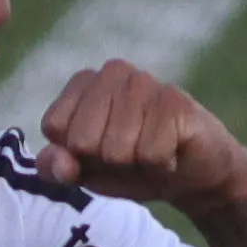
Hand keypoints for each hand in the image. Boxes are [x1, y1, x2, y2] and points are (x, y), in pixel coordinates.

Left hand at [26, 62, 246, 223]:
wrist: (192, 175)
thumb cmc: (132, 167)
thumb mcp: (85, 172)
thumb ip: (56, 167)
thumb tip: (59, 163)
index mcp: (84, 82)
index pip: (54, 127)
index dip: (75, 154)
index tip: (99, 152)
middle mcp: (113, 72)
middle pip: (82, 141)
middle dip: (105, 162)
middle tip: (130, 154)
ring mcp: (145, 82)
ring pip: (116, 150)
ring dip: (135, 165)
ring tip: (151, 152)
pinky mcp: (176, 101)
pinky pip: (150, 155)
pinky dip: (161, 166)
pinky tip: (172, 152)